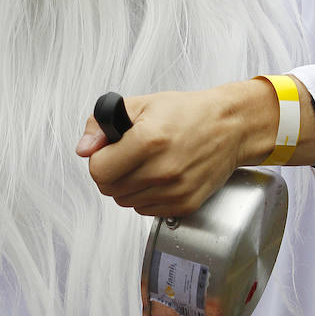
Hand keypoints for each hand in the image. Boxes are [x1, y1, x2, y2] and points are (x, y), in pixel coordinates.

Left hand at [76, 83, 280, 218]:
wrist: (231, 127)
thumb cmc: (189, 113)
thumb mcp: (142, 105)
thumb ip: (103, 124)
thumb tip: (84, 149)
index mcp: (148, 141)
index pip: (98, 170)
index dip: (99, 159)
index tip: (109, 151)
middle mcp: (161, 170)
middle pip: (109, 189)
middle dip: (110, 173)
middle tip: (126, 158)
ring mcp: (174, 191)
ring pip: (125, 202)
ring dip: (128, 186)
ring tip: (146, 165)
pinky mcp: (184, 205)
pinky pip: (146, 210)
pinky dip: (146, 196)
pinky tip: (159, 176)